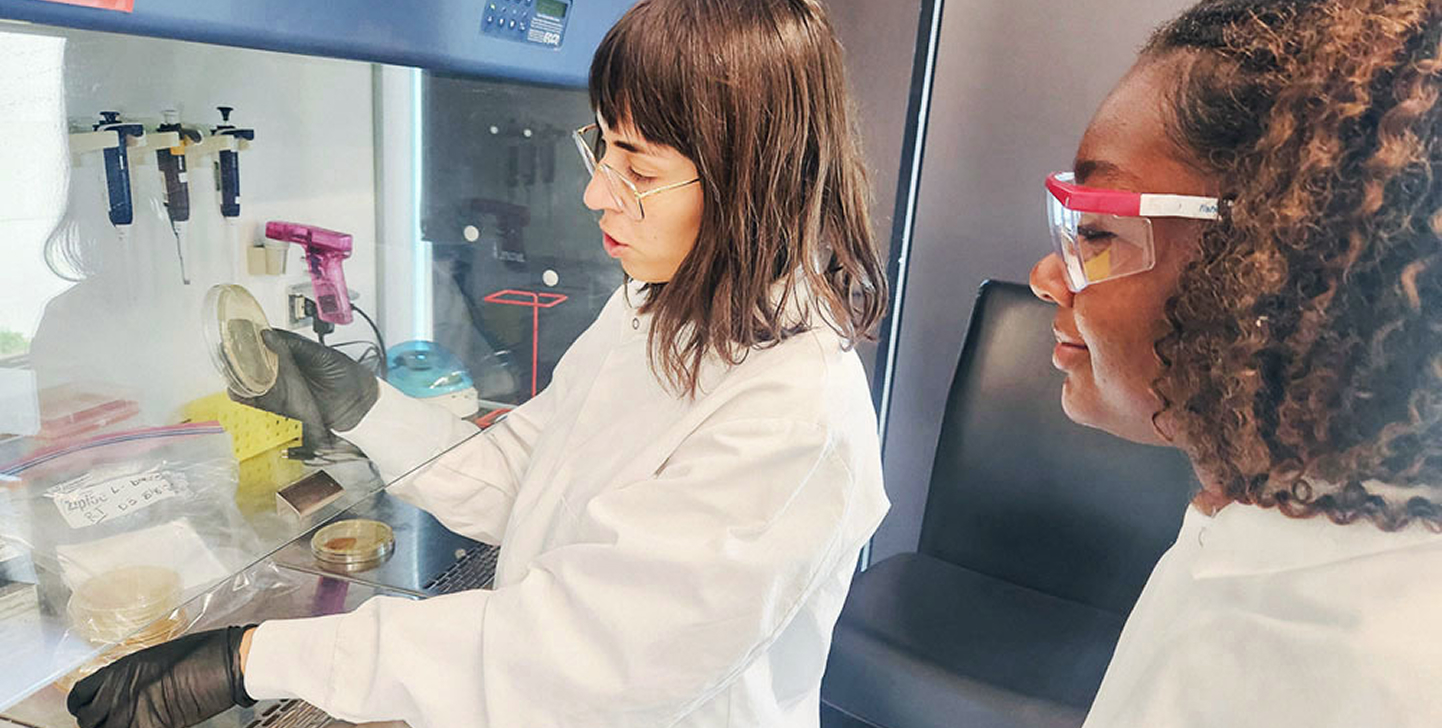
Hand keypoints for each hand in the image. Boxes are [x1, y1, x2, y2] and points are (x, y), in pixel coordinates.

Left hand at [67, 626, 255, 727]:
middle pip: (88, 721)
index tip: (89, 710)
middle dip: (96, 724)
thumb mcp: (154, 658)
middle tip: (111, 722)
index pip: (79, 697)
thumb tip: (125, 689)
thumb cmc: (196, 653)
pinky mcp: (150, 727)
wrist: (219, 664)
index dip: (82, 706)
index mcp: (116, 672)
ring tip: (128, 723)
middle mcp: (117, 694)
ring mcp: (131, 714)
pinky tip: (149, 724)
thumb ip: (132, 676)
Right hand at [232, 329, 379, 440]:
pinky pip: (255, 401)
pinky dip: (243, 397)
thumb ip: (294, 346)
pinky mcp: (278, 405)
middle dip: (235, 357)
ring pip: (247, 381)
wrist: (358, 403)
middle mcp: (280, 368)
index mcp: (289, 351)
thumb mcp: (321, 355)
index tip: (232, 332)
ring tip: (230, 371)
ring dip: (236, 377)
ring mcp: (277, 386)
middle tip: (226, 353)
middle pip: (249, 361)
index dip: (245, 337)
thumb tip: (267, 334)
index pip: (261, 341)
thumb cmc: (345, 374)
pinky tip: (237, 391)